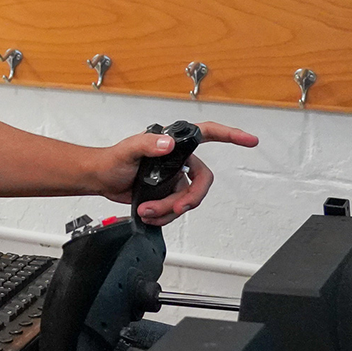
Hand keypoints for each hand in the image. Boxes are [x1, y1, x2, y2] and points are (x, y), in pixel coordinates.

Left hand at [95, 122, 257, 226]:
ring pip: (188, 199)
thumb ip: (146, 144)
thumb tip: (167, 144)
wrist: (101, 179)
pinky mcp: (168, 193)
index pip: (208, 134)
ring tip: (147, 210)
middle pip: (201, 182)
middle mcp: (179, 159)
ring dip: (169, 210)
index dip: (231, 136)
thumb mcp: (128, 150)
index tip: (250, 141)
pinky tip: (148, 214)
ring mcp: (175, 178)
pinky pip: (176, 209)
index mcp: (174, 144)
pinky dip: (164, 216)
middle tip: (176, 209)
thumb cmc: (112, 160)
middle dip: (190, 198)